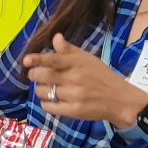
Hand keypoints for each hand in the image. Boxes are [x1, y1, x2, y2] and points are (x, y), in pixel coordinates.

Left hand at [22, 34, 147, 126]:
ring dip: (40, 90)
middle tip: (36, 75)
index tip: (26, 61)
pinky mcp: (74, 110)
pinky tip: (51, 100)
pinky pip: (49, 107)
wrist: (120, 100)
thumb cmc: (102, 76)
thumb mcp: (88, 59)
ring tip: (48, 88)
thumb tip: (55, 37)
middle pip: (42, 76)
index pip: (53, 59)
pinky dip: (45, 103)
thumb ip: (69, 50)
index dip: (37, 59)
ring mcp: (74, 95)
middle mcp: (75, 78)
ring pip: (43, 92)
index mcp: (78, 63)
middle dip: (34, 75)